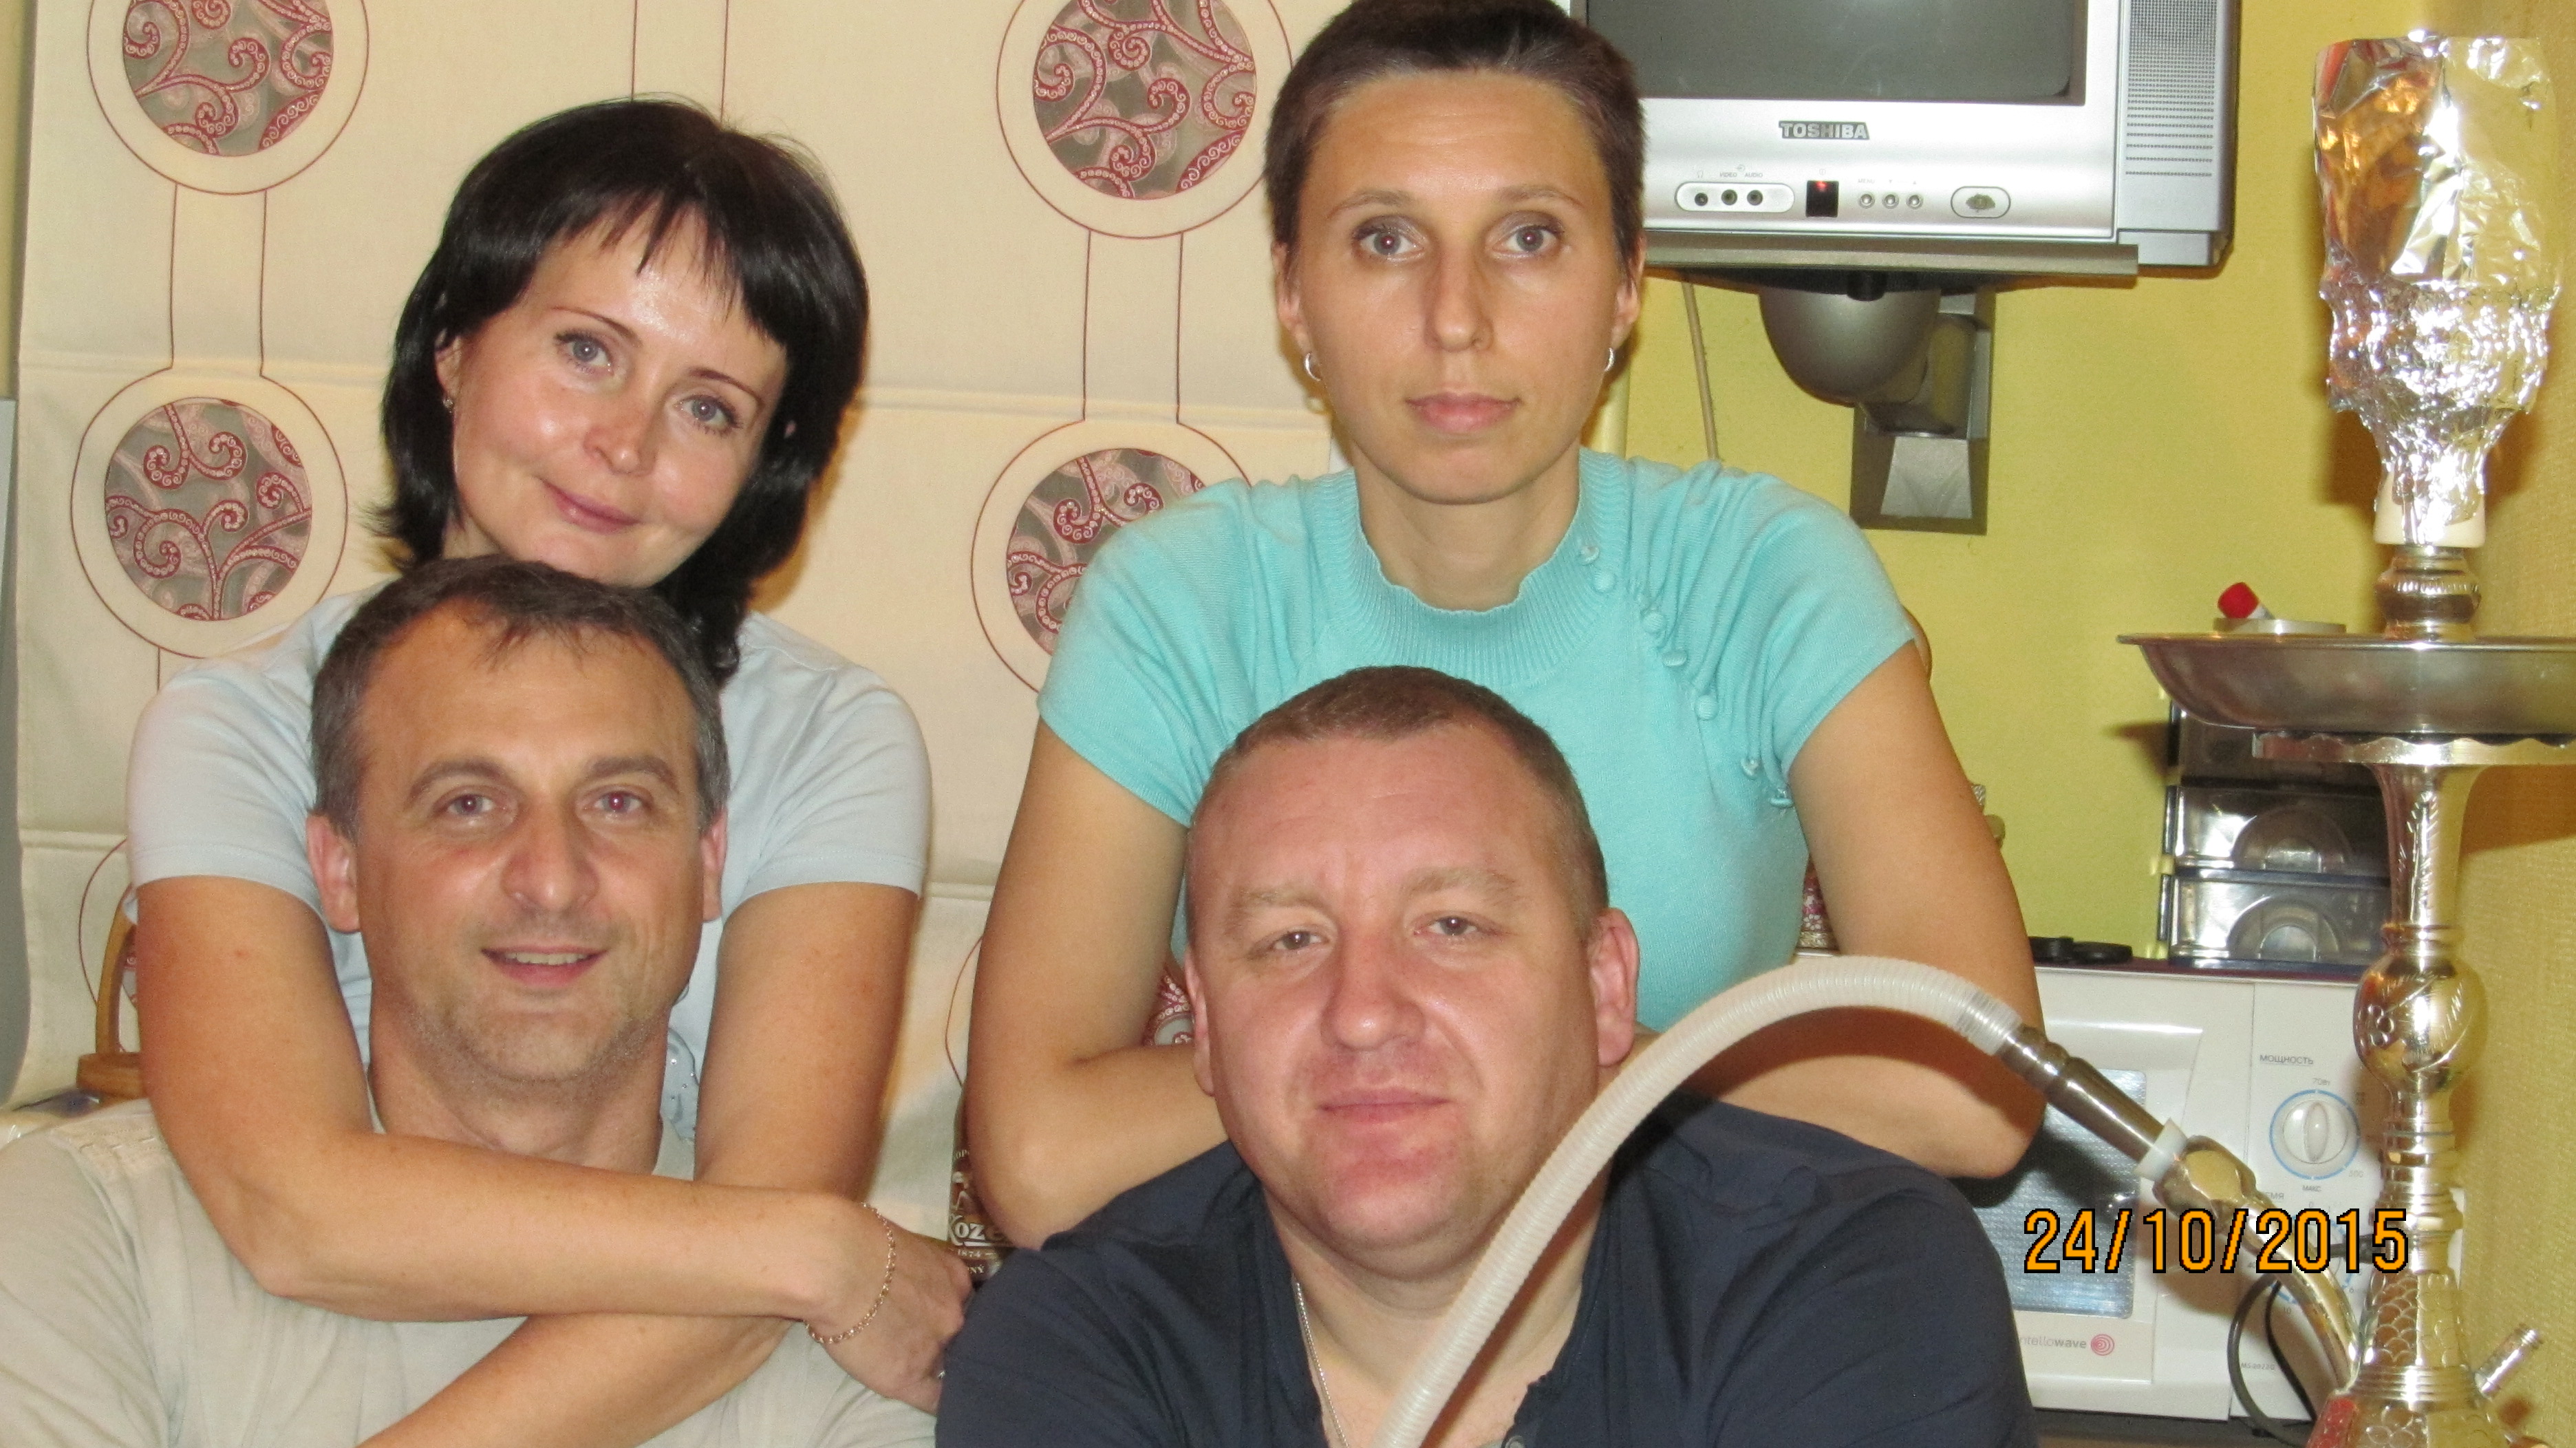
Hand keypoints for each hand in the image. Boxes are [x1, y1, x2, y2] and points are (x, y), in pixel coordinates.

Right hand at [812, 1217, 972, 1411]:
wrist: (834, 1264)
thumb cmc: (854, 1238)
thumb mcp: (900, 1241)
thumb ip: (911, 1262)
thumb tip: (895, 1270)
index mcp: (954, 1275)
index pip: (963, 1303)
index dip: (948, 1312)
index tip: (932, 1315)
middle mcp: (955, 1311)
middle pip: (963, 1333)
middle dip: (945, 1336)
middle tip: (918, 1336)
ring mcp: (935, 1346)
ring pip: (950, 1365)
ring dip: (938, 1365)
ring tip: (914, 1362)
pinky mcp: (907, 1376)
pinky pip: (931, 1399)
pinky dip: (931, 1401)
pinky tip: (924, 1396)